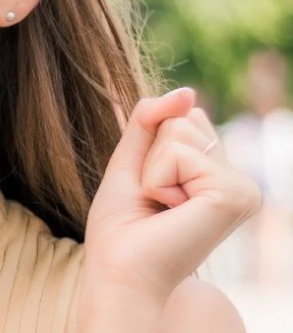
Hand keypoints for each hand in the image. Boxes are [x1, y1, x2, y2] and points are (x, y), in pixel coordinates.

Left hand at [85, 87, 261, 298]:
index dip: (149, 147)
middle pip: (183, 118)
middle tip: (153, 200)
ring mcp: (241, 189)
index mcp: (218, 174)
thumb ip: (151, 120)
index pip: (182, 116)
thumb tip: (188, 92)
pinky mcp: (234, 195)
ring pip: (180, 130)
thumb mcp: (131, 161)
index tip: (150, 189)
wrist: (120, 271)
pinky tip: (170, 211)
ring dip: (152, 168)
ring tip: (161, 207)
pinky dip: (158, 178)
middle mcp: (237, 181)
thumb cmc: (122, 227)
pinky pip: (179, 151)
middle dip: (150, 155)